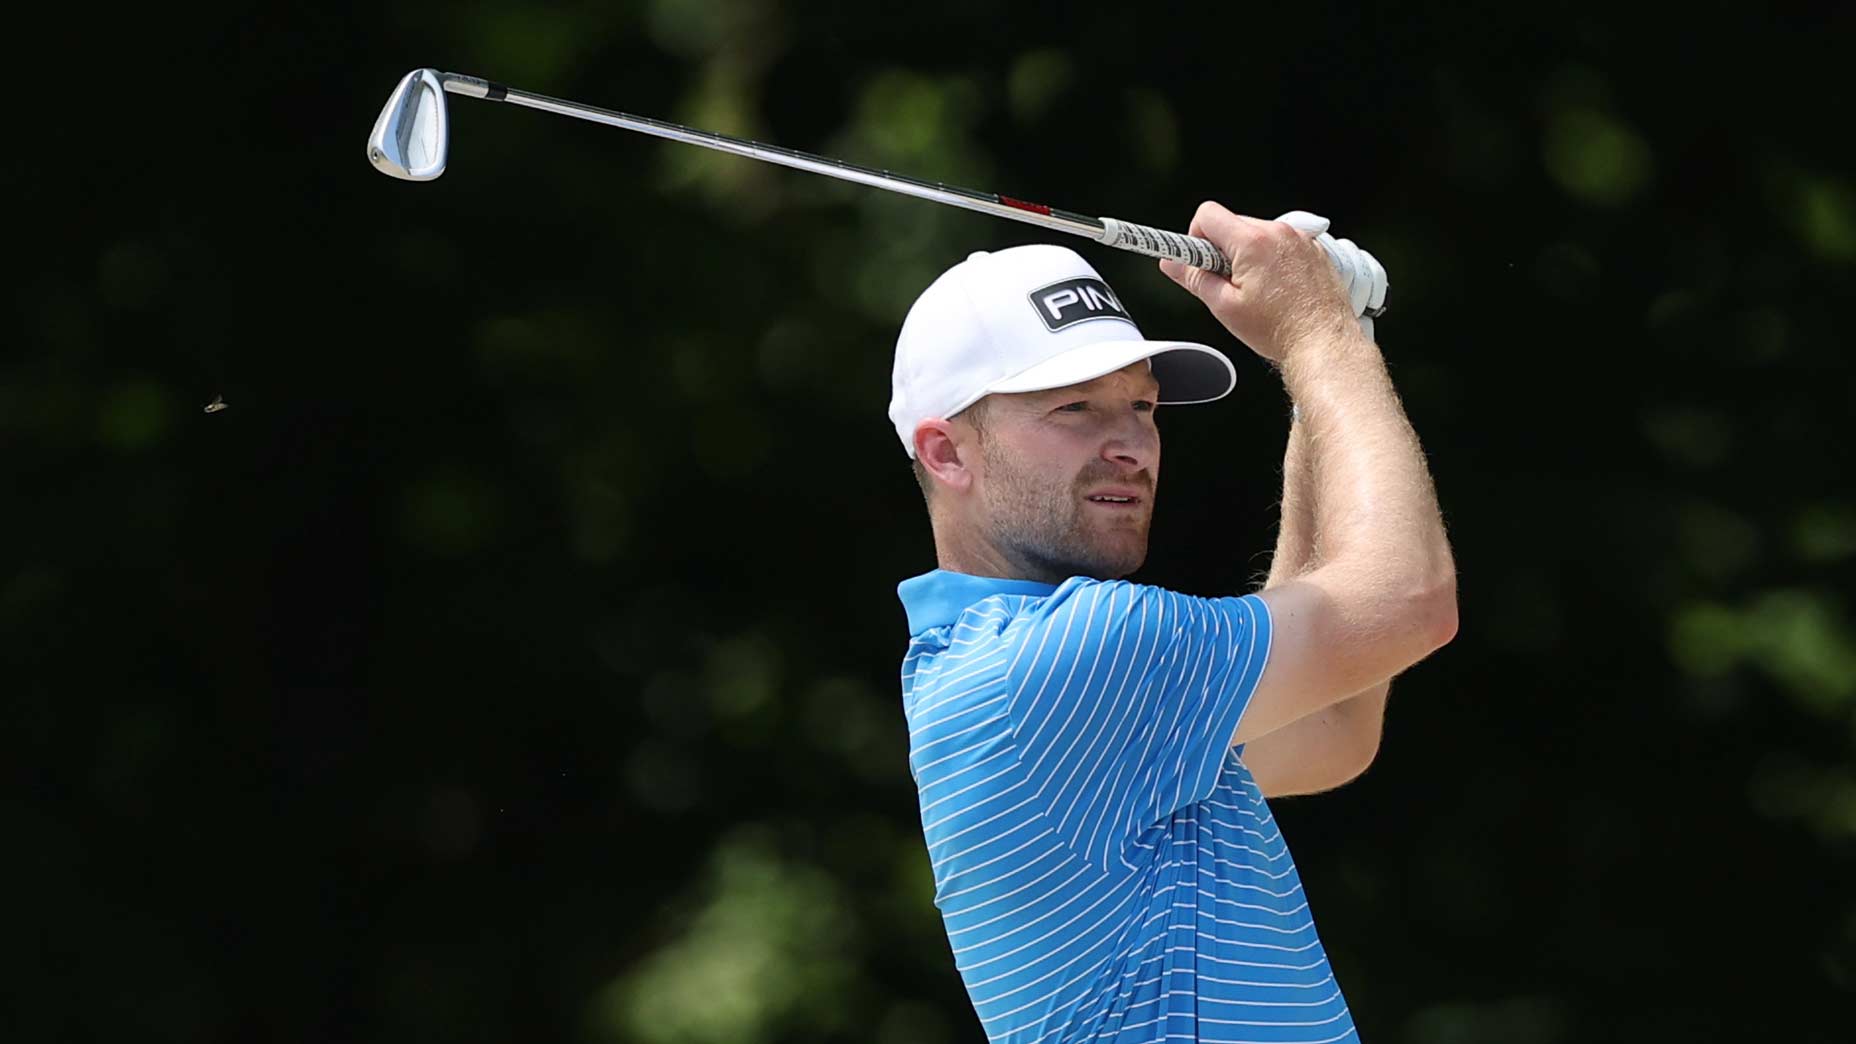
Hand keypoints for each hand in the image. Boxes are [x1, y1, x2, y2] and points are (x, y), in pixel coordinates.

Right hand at [1158, 202, 1378, 361]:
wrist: (1324, 342)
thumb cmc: (1280, 329)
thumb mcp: (1225, 307)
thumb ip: (1194, 278)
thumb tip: (1171, 264)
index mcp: (1253, 242)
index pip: (1208, 215)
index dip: (1195, 236)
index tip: (1196, 259)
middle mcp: (1278, 232)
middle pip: (1233, 224)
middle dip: (1222, 250)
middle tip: (1226, 284)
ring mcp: (1299, 239)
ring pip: (1257, 235)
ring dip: (1248, 256)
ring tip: (1256, 291)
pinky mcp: (1314, 250)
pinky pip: (1281, 244)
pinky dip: (1272, 260)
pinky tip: (1276, 290)